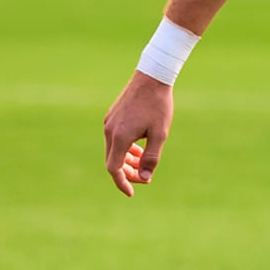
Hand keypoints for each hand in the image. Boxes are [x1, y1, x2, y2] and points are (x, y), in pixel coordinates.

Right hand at [103, 71, 174, 195]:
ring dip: (126, 160)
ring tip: (142, 163)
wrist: (152, 76)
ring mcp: (109, 122)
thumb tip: (143, 178)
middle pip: (113, 161)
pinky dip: (125, 148)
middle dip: (127, 173)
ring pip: (114, 150)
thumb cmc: (158, 105)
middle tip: (144, 178)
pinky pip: (115, 139)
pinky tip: (139, 148)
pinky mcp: (112, 116)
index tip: (131, 193)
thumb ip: (151, 158)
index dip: (122, 183)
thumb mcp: (159, 134)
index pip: (114, 169)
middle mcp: (110, 131)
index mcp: (120, 137)